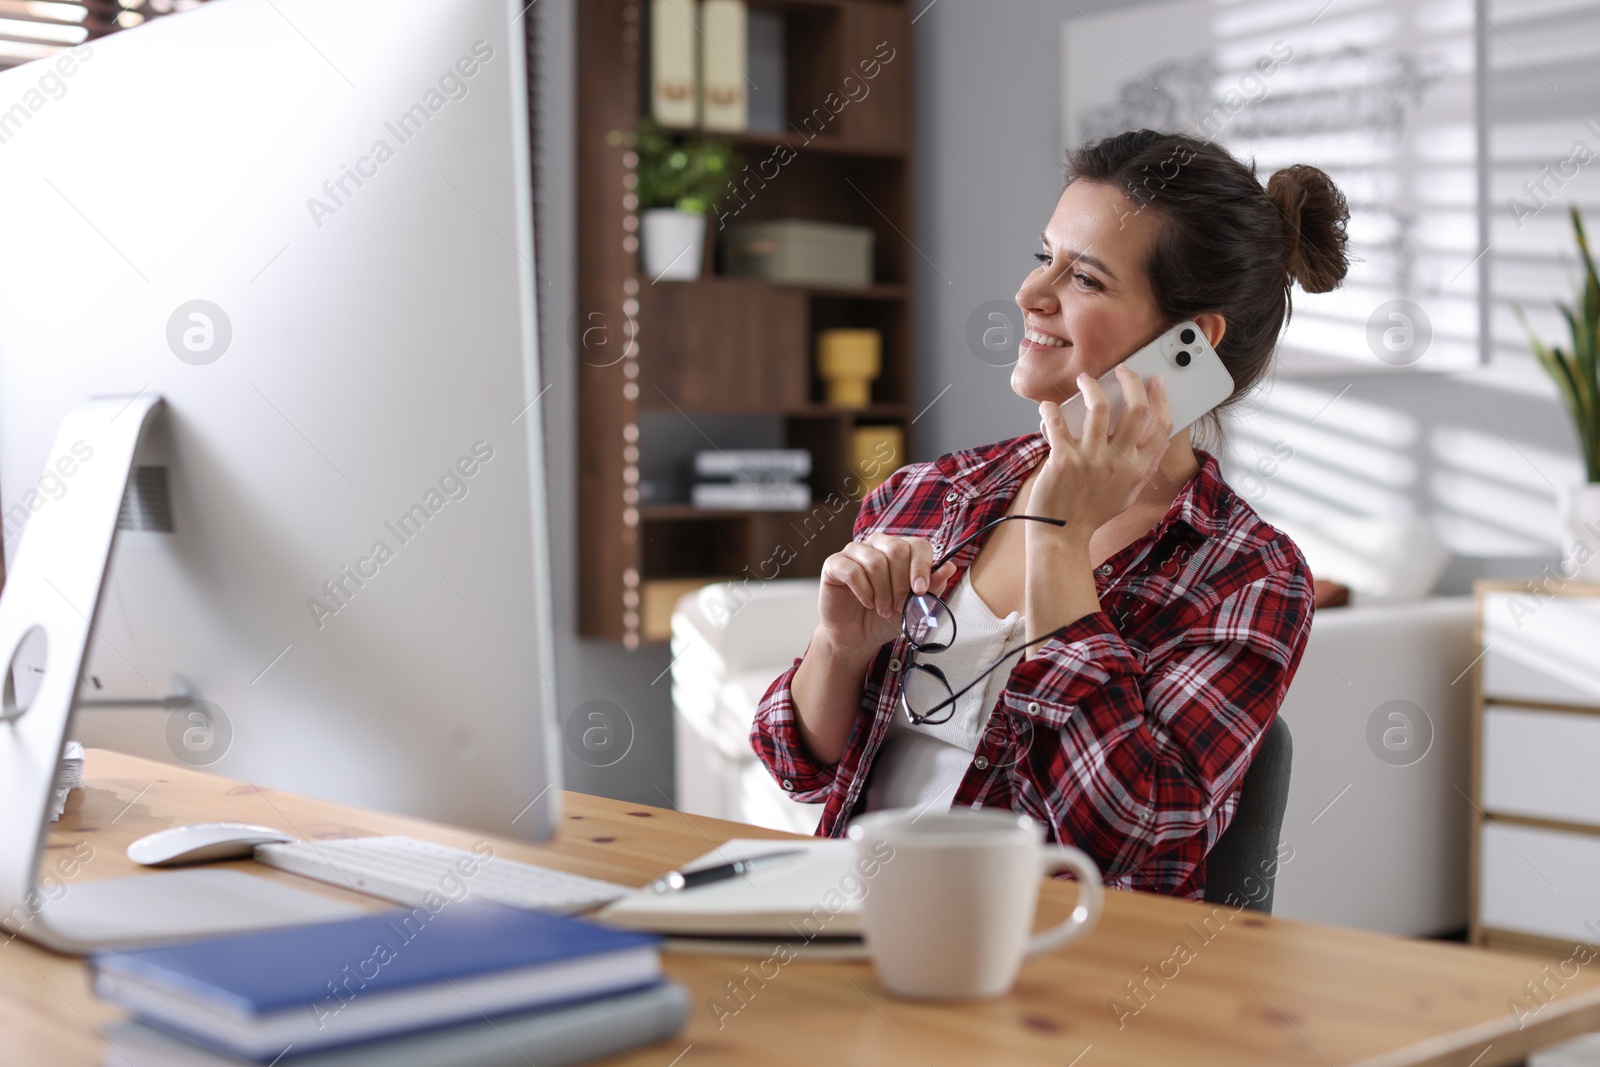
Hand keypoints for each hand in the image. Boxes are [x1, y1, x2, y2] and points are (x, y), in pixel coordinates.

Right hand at [817, 533, 957, 656]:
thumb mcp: (916, 606)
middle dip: (901, 583)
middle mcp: (877, 545)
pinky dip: (863, 591)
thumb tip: (949, 567)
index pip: (918, 545)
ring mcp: (854, 552)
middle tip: (899, 605)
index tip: (920, 590)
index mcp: (900, 550)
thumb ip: (933, 587)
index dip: (922, 566)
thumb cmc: (887, 617)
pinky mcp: (834, 564)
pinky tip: (867, 603)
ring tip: (883, 608)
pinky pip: (852, 571)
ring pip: (875, 561)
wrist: (858, 637)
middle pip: (897, 549)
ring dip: (882, 591)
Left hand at [1032, 367, 1172, 536]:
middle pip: (1136, 409)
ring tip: (1085, 379)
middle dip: (1131, 381)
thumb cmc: (1093, 513)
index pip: (1162, 426)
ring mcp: (1092, 459)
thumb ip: (1147, 468)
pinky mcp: (1064, 459)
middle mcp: (1119, 461)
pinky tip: (1048, 407)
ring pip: (1098, 407)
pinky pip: (1058, 423)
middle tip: (1122, 370)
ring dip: (1091, 386)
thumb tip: (1163, 442)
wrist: (1062, 534)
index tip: (1156, 381)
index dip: (1162, 399)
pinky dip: (1050, 411)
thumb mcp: (1129, 494)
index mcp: (1137, 468)